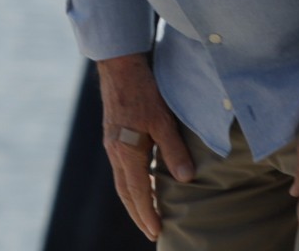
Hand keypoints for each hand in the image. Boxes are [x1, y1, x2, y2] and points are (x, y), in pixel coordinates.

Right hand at [96, 53, 193, 240]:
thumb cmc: (143, 91)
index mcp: (126, 151)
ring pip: (121, 180)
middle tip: (151, 232)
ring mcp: (111, 143)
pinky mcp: (112, 135)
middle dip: (138, 214)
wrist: (119, 66)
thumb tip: (187, 179)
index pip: (137, 192)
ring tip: (146, 214)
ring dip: (133, 200)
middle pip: (125, 192)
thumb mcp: (163, 120)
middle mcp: (115, 151)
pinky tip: (140, 182)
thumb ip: (174, 150)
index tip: (156, 232)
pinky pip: (120, 168)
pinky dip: (130, 183)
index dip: (147, 213)